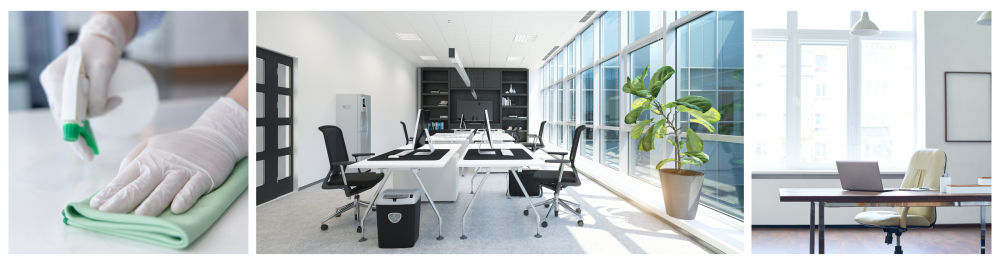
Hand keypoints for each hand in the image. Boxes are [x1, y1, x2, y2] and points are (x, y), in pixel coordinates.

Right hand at [39, 13, 127, 160]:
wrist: (101, 40)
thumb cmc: (102, 50)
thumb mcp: (105, 69)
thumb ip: (98, 92)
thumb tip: (94, 114)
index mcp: (55, 77)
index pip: (61, 111)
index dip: (72, 133)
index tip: (83, 149)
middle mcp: (53, 85)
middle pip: (63, 116)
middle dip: (77, 135)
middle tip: (90, 155)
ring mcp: (58, 90)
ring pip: (71, 115)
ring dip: (88, 123)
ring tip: (102, 131)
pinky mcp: (68, 93)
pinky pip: (76, 110)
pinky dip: (89, 117)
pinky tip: (100, 122)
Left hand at [89, 97, 247, 215]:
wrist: (214, 136)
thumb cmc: (178, 146)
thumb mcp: (152, 144)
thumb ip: (133, 160)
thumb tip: (116, 180)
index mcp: (147, 159)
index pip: (124, 178)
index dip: (110, 192)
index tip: (96, 206)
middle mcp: (163, 165)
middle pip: (141, 186)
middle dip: (122, 200)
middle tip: (107, 214)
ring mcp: (183, 171)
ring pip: (166, 189)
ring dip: (153, 203)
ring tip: (140, 216)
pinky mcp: (204, 176)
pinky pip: (193, 188)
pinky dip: (186, 197)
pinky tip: (178, 208)